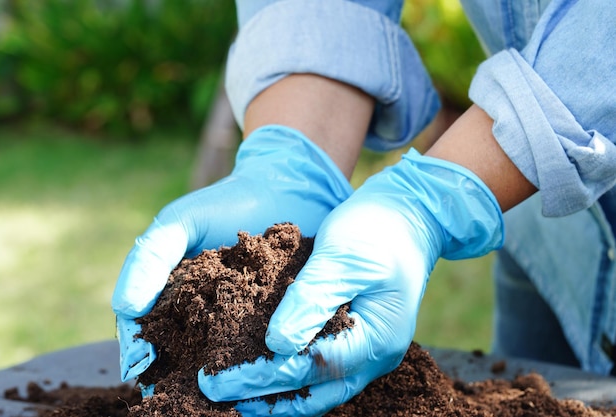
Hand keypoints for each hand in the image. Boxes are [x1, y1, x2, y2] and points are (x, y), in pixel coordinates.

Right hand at [111, 125, 352, 381]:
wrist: (285, 190)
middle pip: (190, 364)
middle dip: (183, 384)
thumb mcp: (179, 223)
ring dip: (226, 384)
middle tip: (185, 399)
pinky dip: (268, 368)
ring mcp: (248, 327)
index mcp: (178, 304)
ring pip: (230, 367)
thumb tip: (125, 308)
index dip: (145, 360)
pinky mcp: (286, 325)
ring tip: (225, 398)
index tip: (145, 375)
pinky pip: (274, 353)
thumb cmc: (225, 205)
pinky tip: (268, 382)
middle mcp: (211, 323)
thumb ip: (150, 258)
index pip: (151, 341)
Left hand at [199, 149, 503, 415]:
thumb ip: (312, 300)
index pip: (314, 368)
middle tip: (218, 393)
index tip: (223, 377)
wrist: (409, 214)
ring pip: (323, 387)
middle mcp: (376, 353)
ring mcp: (370, 347)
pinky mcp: (359, 334)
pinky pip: (325, 366)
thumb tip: (278, 345)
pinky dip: (295, 374)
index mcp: (377, 336)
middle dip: (268, 396)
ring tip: (239, 399)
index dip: (266, 374)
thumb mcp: (342, 257)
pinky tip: (268, 369)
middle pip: (318, 391)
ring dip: (282, 394)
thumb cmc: (378, 228)